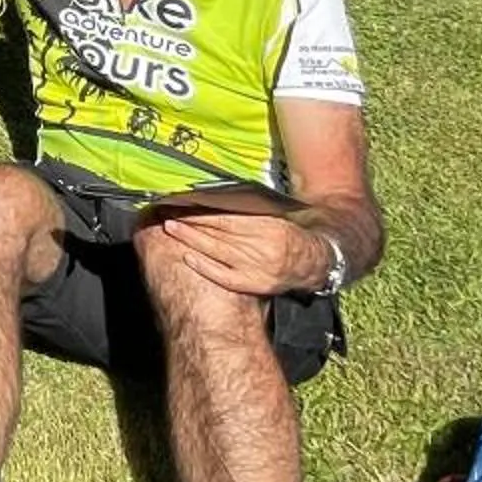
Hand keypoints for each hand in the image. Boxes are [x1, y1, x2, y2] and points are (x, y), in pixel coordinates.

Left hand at [141, 207, 336, 298]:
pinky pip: (224, 276)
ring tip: (171, 229)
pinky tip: (188, 256)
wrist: (314, 262)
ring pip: (217, 251)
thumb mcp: (274, 215)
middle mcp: (261, 247)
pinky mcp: (254, 284)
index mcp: (267, 226)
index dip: (202, 210)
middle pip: (218, 232)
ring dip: (191, 240)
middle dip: (191, 222)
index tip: (182, 202)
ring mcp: (257, 268)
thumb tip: (214, 197)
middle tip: (168, 213)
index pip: (227, 216)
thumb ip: (248, 209)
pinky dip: (205, 266)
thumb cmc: (289, 233)